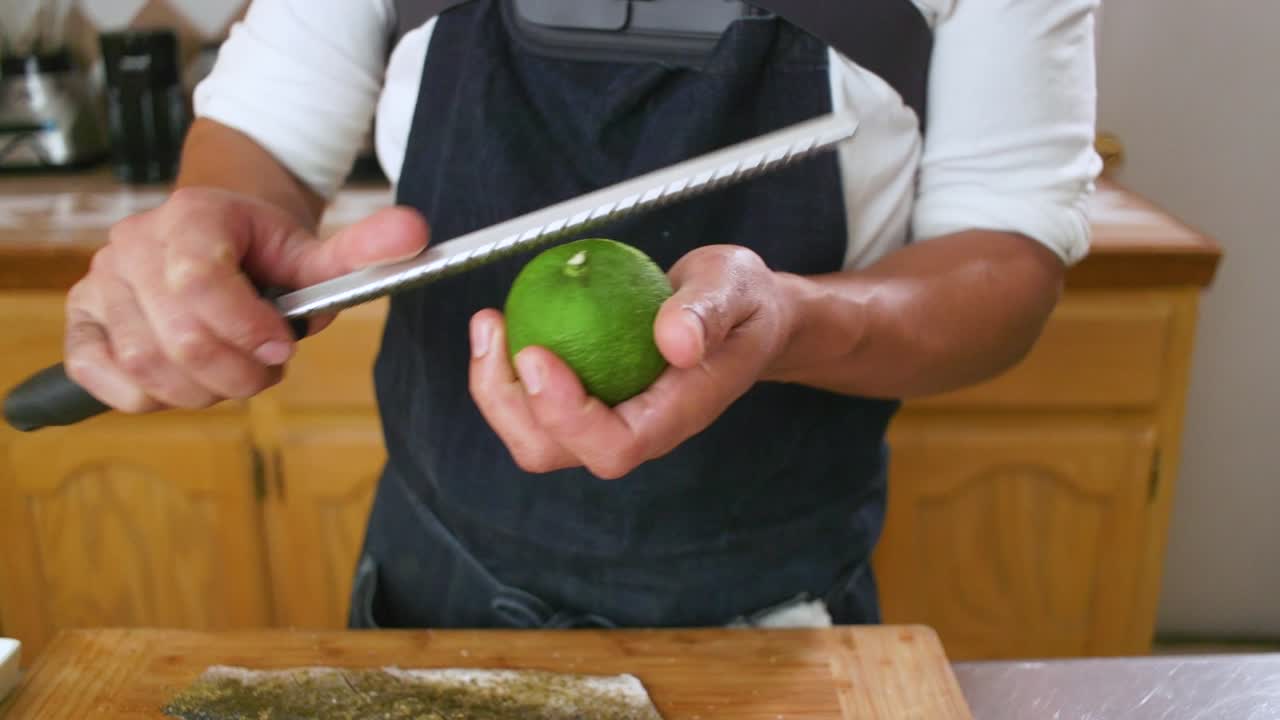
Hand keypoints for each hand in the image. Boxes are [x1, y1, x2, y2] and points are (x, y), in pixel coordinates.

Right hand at [65, 187, 427, 412]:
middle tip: (267, 371)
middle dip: (237, 373)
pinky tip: (183, 381)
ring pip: (146, 364)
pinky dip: (146, 396)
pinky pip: (100, 376)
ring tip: (233, 373)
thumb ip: (362, 250)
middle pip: (178, 337)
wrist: (217, 235)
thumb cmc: (265, 251)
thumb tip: (417, 234)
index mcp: (192, 218)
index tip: (283, 347)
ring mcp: (100, 283)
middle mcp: (133, 246)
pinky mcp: (81, 320)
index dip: (247, 329)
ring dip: (201, 390)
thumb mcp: (314, 250)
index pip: (201, 282)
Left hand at [468, 245, 795, 478]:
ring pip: (535, 435)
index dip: (567, 415)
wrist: (744, 317)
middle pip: (558, 451)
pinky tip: (499, 321)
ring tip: (490, 323)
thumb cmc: (742, 303)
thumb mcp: (736, 287)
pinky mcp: (586, 400)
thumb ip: (709, 311)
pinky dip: (504, 368)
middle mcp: (638, 430)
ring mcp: (608, 419)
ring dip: (496, 388)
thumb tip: (675, 340)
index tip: (536, 353)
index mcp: (678, 414)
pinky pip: (531, 403)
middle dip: (510, 406)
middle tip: (496, 329)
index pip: (617, 444)